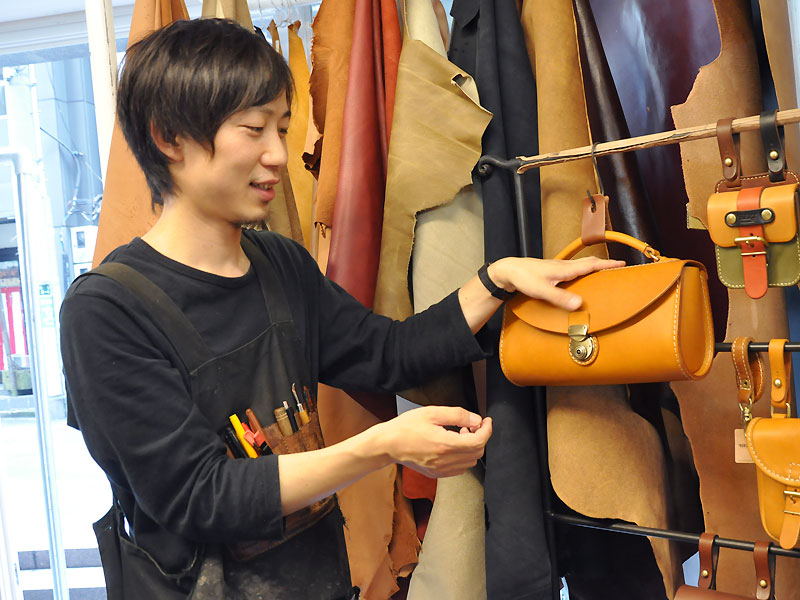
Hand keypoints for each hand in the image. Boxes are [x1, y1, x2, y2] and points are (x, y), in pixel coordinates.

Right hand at [379, 406, 491, 477]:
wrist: (388, 444)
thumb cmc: (406, 426)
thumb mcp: (432, 413)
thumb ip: (458, 415)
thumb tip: (477, 420)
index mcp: (445, 444)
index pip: (478, 441)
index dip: (487, 430)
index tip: (486, 421)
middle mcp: (445, 460)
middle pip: (477, 453)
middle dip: (479, 437)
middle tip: (470, 425)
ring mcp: (440, 470)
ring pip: (470, 462)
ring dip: (471, 447)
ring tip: (459, 433)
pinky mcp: (436, 474)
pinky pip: (459, 468)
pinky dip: (462, 457)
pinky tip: (452, 445)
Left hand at [488, 255, 624, 309]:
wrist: (508, 271)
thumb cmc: (523, 278)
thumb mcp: (542, 291)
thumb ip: (560, 298)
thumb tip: (579, 304)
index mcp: (565, 269)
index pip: (591, 265)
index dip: (608, 265)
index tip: (623, 263)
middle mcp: (563, 266)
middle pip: (589, 263)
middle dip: (605, 264)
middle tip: (618, 267)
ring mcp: (558, 268)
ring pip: (581, 265)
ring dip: (594, 267)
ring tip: (604, 272)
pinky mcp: (552, 271)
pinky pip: (573, 269)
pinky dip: (583, 271)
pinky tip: (580, 278)